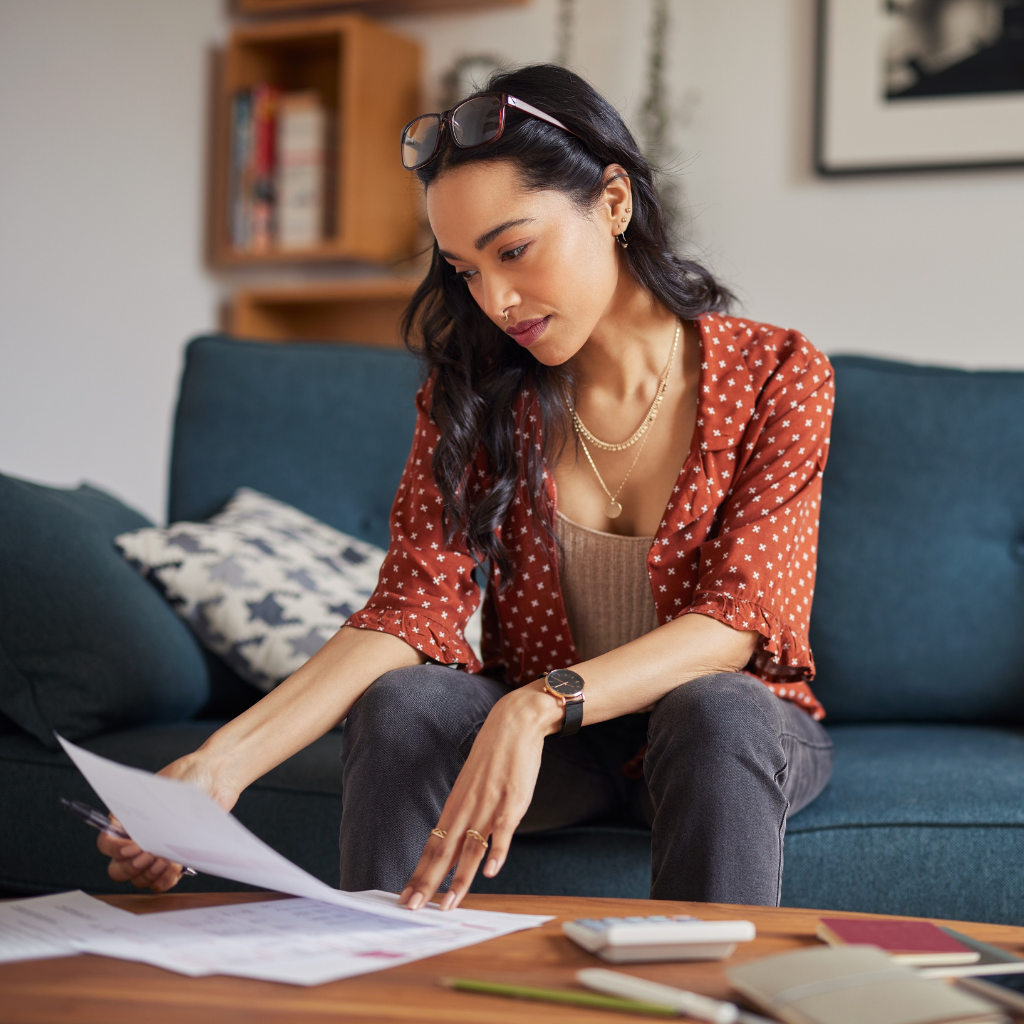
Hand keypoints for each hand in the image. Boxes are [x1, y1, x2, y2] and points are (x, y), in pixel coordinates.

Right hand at [96, 752, 238, 892]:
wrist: (215, 777)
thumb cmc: (190, 776)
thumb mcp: (168, 788)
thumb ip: (157, 811)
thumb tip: (155, 830)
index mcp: (127, 820)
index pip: (107, 842)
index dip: (115, 849)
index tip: (132, 846)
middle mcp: (138, 839)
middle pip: (118, 868)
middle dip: (132, 866)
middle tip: (149, 854)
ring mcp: (155, 853)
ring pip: (139, 878)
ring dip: (149, 873)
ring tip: (165, 859)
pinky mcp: (174, 861)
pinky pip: (160, 883)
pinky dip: (164, 880)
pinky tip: (174, 867)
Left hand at [398, 679, 562, 911]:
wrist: (514, 723)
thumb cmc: (494, 757)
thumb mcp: (472, 786)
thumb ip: (466, 815)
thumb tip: (458, 844)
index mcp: (455, 806)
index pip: (433, 846)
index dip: (419, 873)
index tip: (406, 896)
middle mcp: (467, 808)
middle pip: (444, 851)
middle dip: (428, 883)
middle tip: (413, 908)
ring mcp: (489, 805)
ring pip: (471, 848)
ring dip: (460, 879)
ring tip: (448, 904)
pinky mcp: (512, 800)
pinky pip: (503, 830)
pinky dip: (497, 851)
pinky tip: (491, 872)